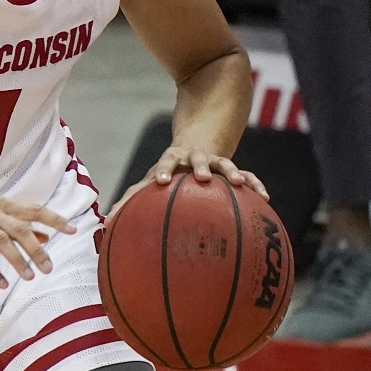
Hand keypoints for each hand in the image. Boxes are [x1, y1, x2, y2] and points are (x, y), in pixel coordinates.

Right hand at [0, 192, 74, 288]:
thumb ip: (18, 224)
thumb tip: (46, 237)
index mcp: (2, 205)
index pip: (33, 210)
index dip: (54, 219)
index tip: (73, 230)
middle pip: (19, 229)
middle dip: (36, 250)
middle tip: (48, 268)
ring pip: (1, 241)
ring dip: (17, 260)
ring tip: (29, 277)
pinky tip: (2, 284)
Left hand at [114, 146, 269, 214]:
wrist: (193, 145)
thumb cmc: (165, 174)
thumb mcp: (148, 184)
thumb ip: (129, 202)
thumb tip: (105, 225)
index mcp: (171, 162)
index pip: (164, 163)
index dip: (163, 170)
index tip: (160, 180)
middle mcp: (193, 160)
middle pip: (197, 159)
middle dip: (200, 166)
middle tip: (203, 176)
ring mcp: (215, 162)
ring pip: (225, 163)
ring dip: (231, 171)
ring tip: (239, 182)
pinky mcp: (231, 168)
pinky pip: (246, 176)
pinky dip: (254, 184)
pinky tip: (265, 198)